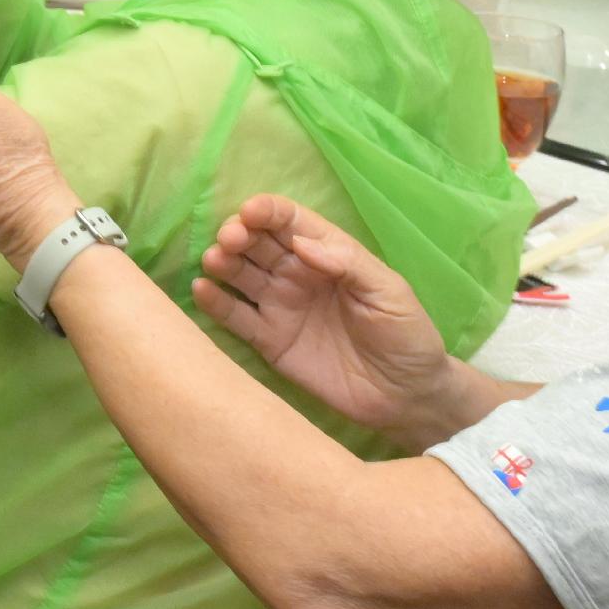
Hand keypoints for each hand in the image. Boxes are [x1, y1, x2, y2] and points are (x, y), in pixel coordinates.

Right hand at [191, 193, 465, 439]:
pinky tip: (201, 290)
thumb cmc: (407, 335)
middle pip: (259, 243)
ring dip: (223, 262)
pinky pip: (235, 317)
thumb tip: (301, 242)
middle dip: (239, 233)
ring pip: (241, 274)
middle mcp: (298, 274)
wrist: (406, 397)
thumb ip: (348, 263)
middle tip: (229, 239)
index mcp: (328, 254)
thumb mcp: (388, 292)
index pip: (290, 221)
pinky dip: (214, 302)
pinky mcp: (269, 341)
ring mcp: (280, 307)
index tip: (250, 211)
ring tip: (215, 260)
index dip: (268, 211)